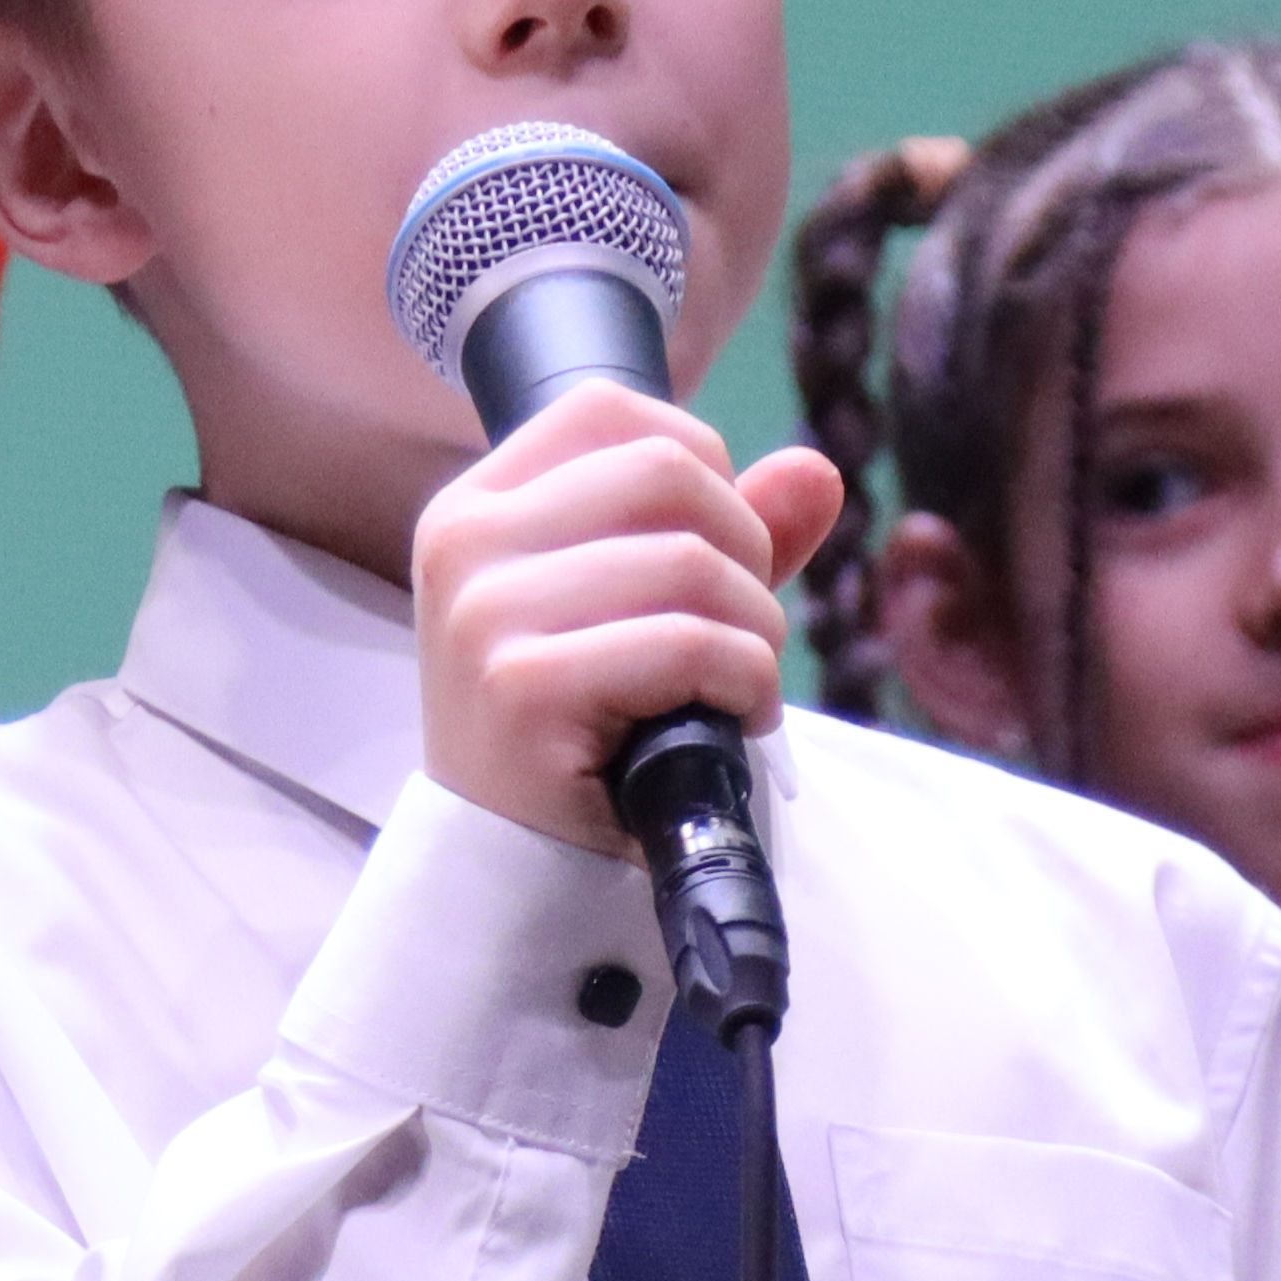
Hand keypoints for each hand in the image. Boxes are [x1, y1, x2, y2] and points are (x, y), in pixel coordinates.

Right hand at [408, 383, 845, 858]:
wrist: (510, 872)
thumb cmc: (574, 737)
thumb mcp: (641, 612)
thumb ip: (724, 534)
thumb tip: (816, 472)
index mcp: (477, 507)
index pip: (609, 409)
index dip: (700, 465)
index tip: (712, 552)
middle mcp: (465, 543)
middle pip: (664, 469)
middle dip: (743, 548)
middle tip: (741, 631)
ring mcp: (484, 613)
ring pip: (689, 560)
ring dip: (753, 630)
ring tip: (737, 686)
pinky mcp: (523, 687)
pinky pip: (688, 643)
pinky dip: (743, 682)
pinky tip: (730, 720)